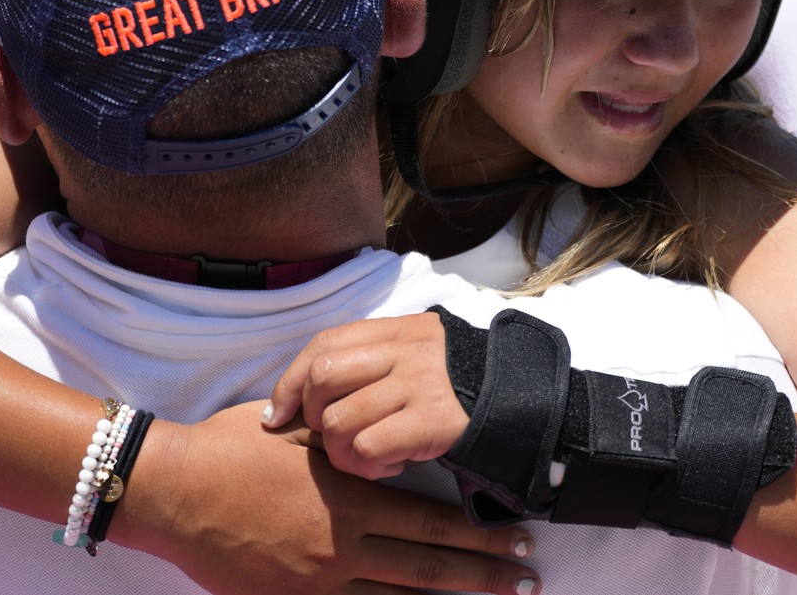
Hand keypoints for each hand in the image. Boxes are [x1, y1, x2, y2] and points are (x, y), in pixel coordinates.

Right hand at [121, 401, 536, 594]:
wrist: (173, 491)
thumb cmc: (234, 448)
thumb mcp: (302, 430)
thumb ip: (349, 438)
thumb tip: (390, 433)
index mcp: (352, 497)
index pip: (435, 523)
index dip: (483, 537)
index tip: (521, 542)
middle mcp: (343, 546)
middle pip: (430, 568)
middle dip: (485, 576)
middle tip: (528, 582)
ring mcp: (317, 581)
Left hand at [268, 313, 470, 479]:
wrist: (518, 398)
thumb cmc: (456, 382)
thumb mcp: (416, 352)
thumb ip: (369, 358)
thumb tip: (300, 391)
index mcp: (396, 330)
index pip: (323, 345)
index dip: (290, 382)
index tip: (278, 415)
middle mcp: (405, 351)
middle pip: (323, 377)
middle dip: (315, 415)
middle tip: (334, 436)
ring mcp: (419, 384)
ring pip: (340, 420)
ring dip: (341, 452)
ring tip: (365, 458)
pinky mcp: (431, 420)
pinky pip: (369, 447)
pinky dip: (368, 466)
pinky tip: (389, 467)